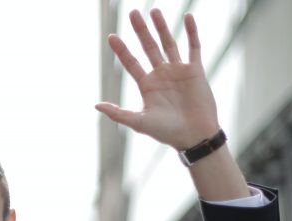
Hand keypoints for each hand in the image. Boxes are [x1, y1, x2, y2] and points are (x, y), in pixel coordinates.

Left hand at [96, 9, 218, 150]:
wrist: (194, 136)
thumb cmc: (167, 133)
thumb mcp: (139, 123)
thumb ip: (118, 113)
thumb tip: (96, 106)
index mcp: (147, 85)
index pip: (131, 62)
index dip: (121, 50)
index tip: (111, 36)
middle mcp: (161, 75)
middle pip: (148, 47)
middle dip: (140, 31)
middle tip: (133, 13)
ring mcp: (178, 71)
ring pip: (168, 43)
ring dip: (162, 27)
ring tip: (154, 10)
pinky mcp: (195, 71)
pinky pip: (193, 47)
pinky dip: (191, 32)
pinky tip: (187, 17)